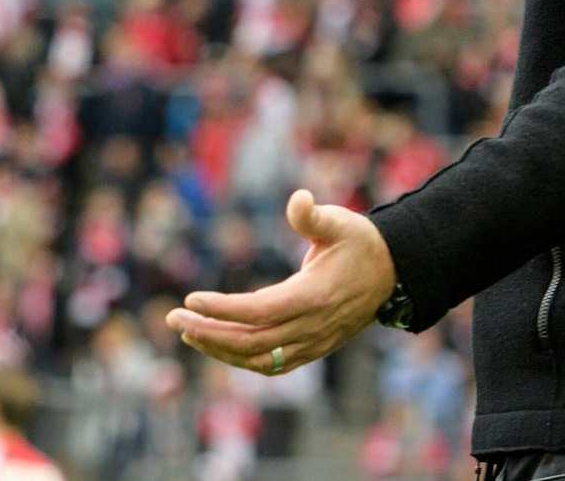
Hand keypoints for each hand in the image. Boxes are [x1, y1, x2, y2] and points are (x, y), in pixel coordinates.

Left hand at [167, 189, 396, 375]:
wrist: (392, 274)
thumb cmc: (360, 243)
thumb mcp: (340, 222)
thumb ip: (313, 216)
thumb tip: (298, 199)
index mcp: (314, 296)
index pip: (260, 311)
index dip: (223, 309)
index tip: (191, 299)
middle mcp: (312, 326)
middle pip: (251, 341)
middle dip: (208, 333)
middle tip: (173, 318)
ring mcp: (313, 343)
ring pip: (258, 359)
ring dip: (219, 349)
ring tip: (186, 331)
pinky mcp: (313, 349)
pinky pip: (271, 365)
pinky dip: (240, 360)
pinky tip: (215, 345)